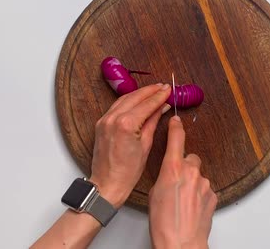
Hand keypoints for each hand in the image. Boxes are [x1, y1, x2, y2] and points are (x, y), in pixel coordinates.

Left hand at [90, 84, 171, 207]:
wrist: (107, 183)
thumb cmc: (128, 171)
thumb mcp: (146, 145)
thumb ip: (152, 122)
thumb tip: (161, 108)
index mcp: (126, 124)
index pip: (146, 104)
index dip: (159, 96)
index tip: (168, 89)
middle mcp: (113, 118)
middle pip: (135, 97)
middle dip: (150, 91)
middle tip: (163, 87)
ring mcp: (104, 120)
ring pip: (124, 99)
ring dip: (139, 93)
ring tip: (153, 91)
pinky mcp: (101, 123)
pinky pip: (116, 106)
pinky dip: (128, 101)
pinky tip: (137, 100)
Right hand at [149, 116, 217, 248]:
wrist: (181, 243)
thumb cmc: (164, 223)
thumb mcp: (155, 194)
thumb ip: (164, 178)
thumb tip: (170, 176)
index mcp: (172, 169)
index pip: (176, 139)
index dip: (176, 128)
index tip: (176, 121)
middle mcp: (191, 172)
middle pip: (190, 159)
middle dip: (185, 167)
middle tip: (176, 183)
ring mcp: (204, 183)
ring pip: (198, 176)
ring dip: (192, 184)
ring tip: (182, 202)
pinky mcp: (213, 195)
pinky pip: (205, 189)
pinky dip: (199, 195)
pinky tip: (191, 208)